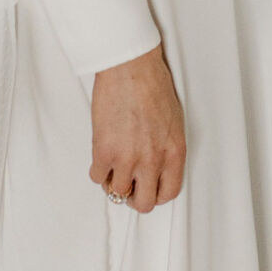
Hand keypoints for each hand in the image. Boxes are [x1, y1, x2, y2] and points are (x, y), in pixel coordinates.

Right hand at [90, 46, 185, 213]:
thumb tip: (156, 165)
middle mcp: (153, 161)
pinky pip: (97, 176)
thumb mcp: (173, 122)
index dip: (156, 194)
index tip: (147, 189)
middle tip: (128, 186)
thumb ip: (166, 148)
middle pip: (144, 202)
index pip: (168, 193)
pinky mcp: (104, 152)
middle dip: (135, 197)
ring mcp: (127, 159)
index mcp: (174, 153)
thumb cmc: (152, 85)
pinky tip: (101, 156)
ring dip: (114, 182)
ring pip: (118, 192)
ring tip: (113, 167)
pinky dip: (98, 170)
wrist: (130, 68)